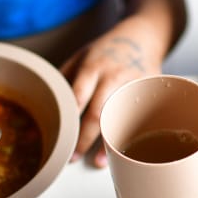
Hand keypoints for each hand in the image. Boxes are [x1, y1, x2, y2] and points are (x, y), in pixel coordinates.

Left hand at [61, 33, 157, 167]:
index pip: (78, 95)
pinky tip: (126, 150)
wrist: (144, 35)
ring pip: (122, 118)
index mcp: (93, 67)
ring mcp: (134, 84)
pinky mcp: (151, 90)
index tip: (59, 139)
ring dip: (109, 142)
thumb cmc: (108, 49)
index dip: (69, 119)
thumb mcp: (81, 55)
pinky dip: (133, 135)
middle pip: (98, 112)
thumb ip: (64, 77)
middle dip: (84, 138)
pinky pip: (141, 117)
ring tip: (99, 163)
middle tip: (73, 158)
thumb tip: (46, 102)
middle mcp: (113, 76)